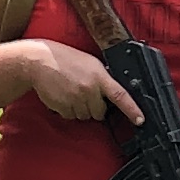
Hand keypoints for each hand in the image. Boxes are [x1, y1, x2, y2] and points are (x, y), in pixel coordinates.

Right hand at [21, 41, 144, 125]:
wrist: (39, 61)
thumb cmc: (64, 59)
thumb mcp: (90, 63)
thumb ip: (102, 78)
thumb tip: (111, 94)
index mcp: (99, 76)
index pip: (120, 96)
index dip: (132, 110)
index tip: (140, 120)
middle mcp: (89, 89)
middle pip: (100, 112)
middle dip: (95, 107)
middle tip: (84, 92)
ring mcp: (75, 99)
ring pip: (85, 116)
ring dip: (80, 108)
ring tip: (71, 91)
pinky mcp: (63, 107)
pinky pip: (71, 116)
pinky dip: (68, 109)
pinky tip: (63, 95)